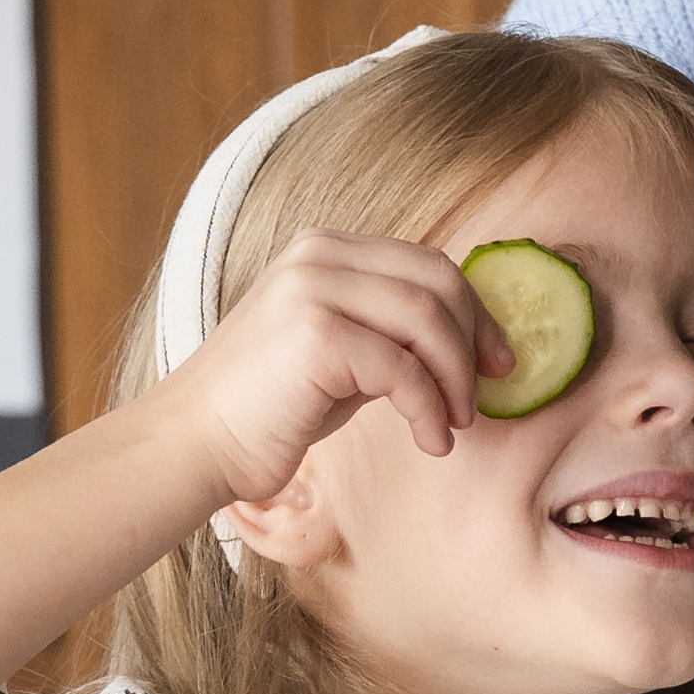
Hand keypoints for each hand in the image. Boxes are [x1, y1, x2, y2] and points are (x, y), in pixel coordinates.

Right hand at [159, 230, 505, 523]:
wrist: (196, 444)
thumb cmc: (271, 409)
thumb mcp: (340, 353)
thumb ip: (390, 333)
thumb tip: (468, 343)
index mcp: (326, 250)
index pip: (427, 262)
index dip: (474, 310)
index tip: (496, 360)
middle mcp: (319, 256)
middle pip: (437, 279)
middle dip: (476, 337)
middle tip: (487, 391)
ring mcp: (313, 289)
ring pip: (428, 319)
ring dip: (456, 379)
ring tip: (455, 424)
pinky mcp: (315, 336)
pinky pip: (403, 368)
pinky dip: (429, 409)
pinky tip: (431, 441)